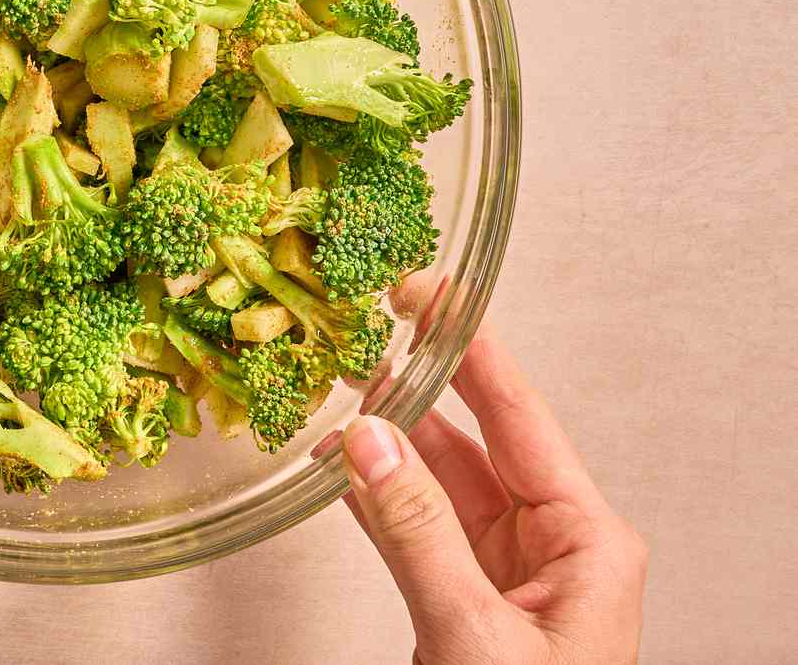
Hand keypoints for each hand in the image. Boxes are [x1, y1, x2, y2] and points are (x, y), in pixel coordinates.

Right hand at [340, 327, 646, 663]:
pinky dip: (376, 501)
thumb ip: (419, 533)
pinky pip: (418, 531)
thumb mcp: (477, 631)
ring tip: (344, 395)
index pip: (520, 418)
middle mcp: (554, 549)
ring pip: (440, 485)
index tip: (433, 297)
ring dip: (388, 445)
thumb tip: (372, 442)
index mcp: (587, 542)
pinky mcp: (469, 603)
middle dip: (423, 385)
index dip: (472, 350)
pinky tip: (340, 470)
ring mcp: (509, 576)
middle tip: (377, 331)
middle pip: (477, 441)